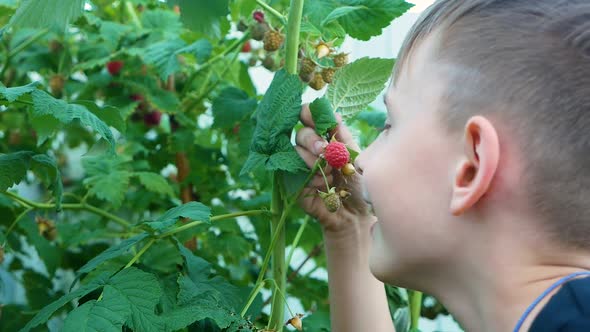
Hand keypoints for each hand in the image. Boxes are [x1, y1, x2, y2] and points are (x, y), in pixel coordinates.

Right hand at [295, 105, 373, 232]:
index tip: (312, 116)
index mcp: (326, 139)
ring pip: (295, 151)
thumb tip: (334, 114)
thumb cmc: (358, 185)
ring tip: (331, 175)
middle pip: (300, 133)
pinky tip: (323, 186)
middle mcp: (311, 151)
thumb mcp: (355, 157)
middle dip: (312, 139)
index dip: (308, 113)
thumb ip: (343, 136)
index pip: (309, 118)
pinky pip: (293, 173)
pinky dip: (309, 178)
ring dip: (314, 161)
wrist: (356, 215)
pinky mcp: (294, 184)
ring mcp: (300, 167)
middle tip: (323, 150)